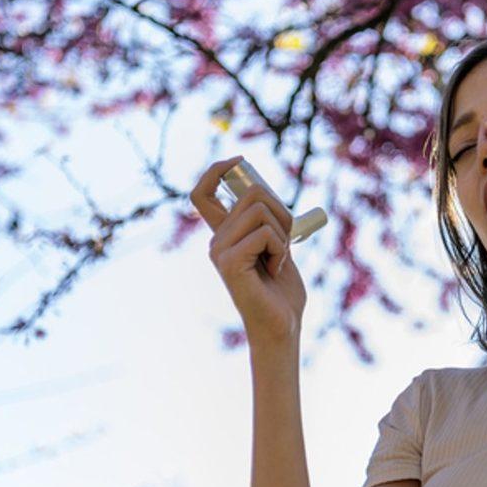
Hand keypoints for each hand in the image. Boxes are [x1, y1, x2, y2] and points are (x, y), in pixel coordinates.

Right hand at [190, 156, 306, 354]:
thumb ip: (269, 221)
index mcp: (225, 234)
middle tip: (284, 245)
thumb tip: (264, 191)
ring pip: (260, 210)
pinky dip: (281, 249)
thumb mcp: (277, 246)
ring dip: (283, 234)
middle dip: (282, 213)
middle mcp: (216, 240)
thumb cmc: (282, 291)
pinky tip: (275, 271)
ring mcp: (219, 251)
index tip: (239, 160)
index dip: (216, 170)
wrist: (282, 326)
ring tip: (278, 261)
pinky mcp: (228, 262)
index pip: (202, 193)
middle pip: (252, 193)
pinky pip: (264, 233)